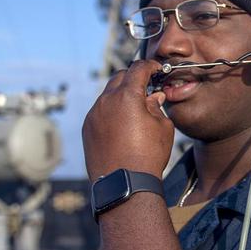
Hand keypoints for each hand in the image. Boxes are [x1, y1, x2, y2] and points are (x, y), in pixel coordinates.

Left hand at [83, 60, 174, 181]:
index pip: (138, 69)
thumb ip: (157, 107)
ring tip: (135, 109)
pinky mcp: (88, 128)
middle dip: (133, 78)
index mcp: (127, 96)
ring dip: (121, 96)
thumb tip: (153, 98)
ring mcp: (93, 114)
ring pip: (107, 95)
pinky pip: (99, 111)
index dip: (150, 66)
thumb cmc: (148, 155)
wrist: (125, 183)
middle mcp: (106, 101)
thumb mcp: (163, 127)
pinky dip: (111, 111)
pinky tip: (122, 125)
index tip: (156, 69)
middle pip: (119, 77)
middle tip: (146, 87)